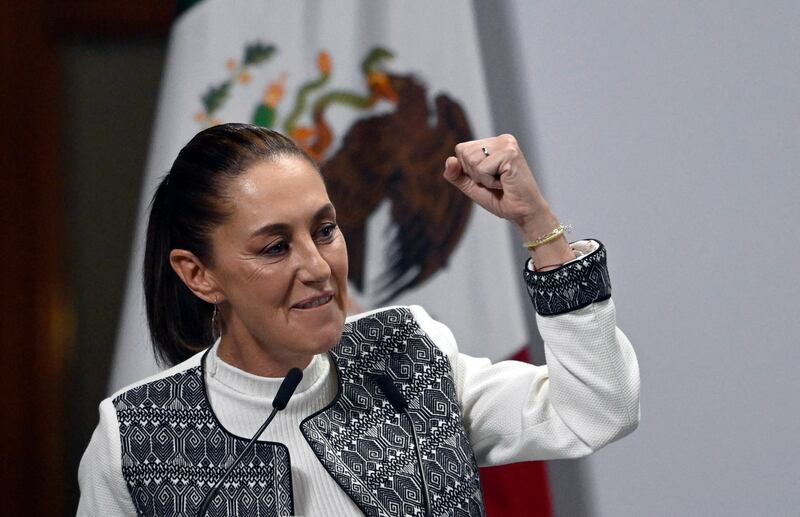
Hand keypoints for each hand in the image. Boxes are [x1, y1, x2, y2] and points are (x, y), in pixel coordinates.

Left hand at [443, 134, 574, 266]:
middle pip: (464, 152)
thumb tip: (449, 160)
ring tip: (501, 182)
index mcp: (493, 143)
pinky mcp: (510, 154)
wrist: (523, 213)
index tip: (488, 178)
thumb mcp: (472, 186)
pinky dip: (490, 182)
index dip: (468, 170)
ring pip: (472, 160)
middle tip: (496, 181)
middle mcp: (501, 140)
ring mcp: (507, 144)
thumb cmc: (500, 199)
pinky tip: (505, 183)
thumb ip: (457, 174)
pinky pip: (482, 168)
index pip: (461, 149)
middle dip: (475, 174)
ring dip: (483, 178)